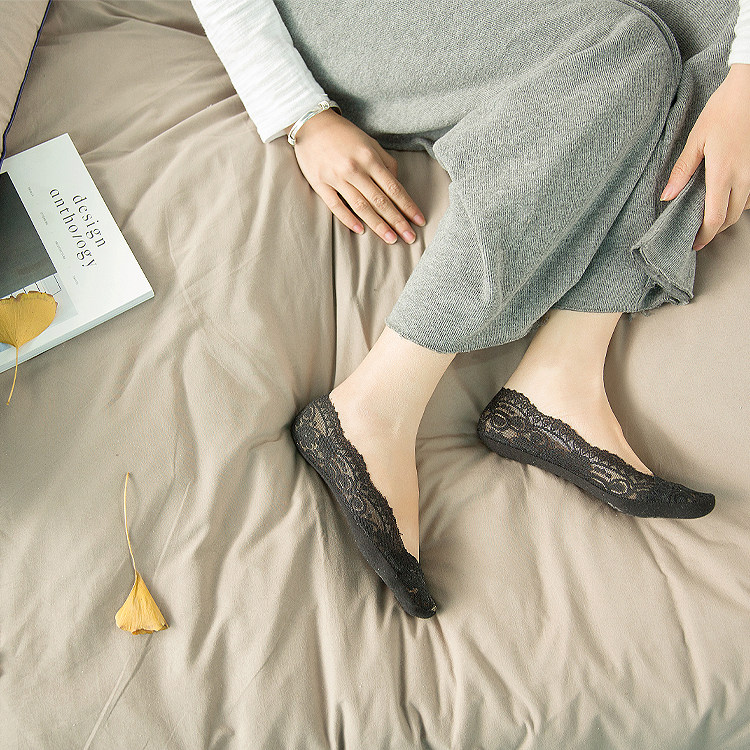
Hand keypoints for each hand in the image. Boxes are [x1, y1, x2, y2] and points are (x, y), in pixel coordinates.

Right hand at [286, 109, 424, 244]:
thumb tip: (398, 185)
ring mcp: (337, 178)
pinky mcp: (320, 184)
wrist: (311, 124)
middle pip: (380, 201)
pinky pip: (336, 206)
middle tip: (410, 238)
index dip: (408, 206)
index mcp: (370, 159)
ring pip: (361, 206)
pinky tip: (360, 231)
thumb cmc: (345, 135)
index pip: (394, 188)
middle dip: (397, 221)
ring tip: (391, 239)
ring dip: (378, 225)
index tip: (420, 221)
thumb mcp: (370, 143)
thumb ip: (386, 163)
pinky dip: (348, 219)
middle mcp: (355, 169)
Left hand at [660, 63, 749, 250]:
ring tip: (710, 216)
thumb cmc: (723, 109)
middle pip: (731, 218)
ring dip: (728, 216)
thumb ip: (683, 170)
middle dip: (714, 230)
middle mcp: (744, 177)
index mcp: (723, 174)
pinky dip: (740, 201)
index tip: (694, 244)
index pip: (715, 219)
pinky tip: (727, 196)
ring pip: (744, 207)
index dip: (704, 236)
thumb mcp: (697, 139)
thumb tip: (668, 196)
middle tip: (699, 233)